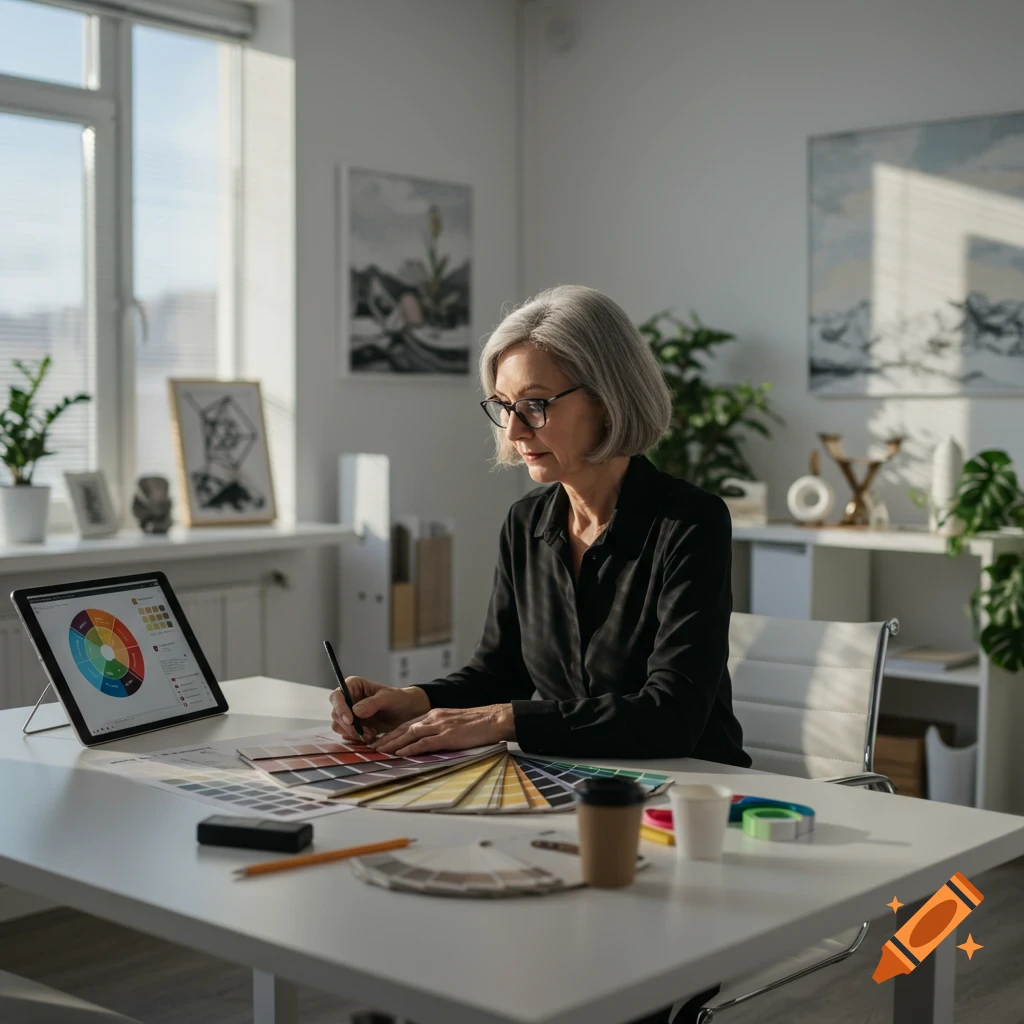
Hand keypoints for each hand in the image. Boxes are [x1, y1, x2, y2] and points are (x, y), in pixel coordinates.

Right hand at [329, 679, 428, 743]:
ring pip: (339, 725)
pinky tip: (371, 736)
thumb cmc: (399, 700)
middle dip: (349, 725)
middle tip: (366, 732)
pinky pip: (347, 734)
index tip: (350, 720)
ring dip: (353, 733)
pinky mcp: (353, 725)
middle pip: (336, 713)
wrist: (407, 713)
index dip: (340, 708)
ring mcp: (349, 713)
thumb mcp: (389, 698)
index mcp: (354, 686)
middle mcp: (348, 699)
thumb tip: (356, 711)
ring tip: (371, 734)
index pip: (337, 696)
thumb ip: (373, 703)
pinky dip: (357, 737)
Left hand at [370, 704, 515, 755]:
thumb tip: (429, 742)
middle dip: (388, 738)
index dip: (393, 733)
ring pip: (410, 734)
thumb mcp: (454, 723)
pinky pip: (425, 742)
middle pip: (405, 728)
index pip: (408, 724)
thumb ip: (440, 729)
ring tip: (381, 751)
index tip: (381, 741)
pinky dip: (411, 748)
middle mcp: (434, 718)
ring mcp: (440, 726)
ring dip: (394, 743)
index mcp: (435, 714)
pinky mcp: (448, 735)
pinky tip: (401, 754)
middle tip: (373, 747)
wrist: (494, 719)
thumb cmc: (477, 724)